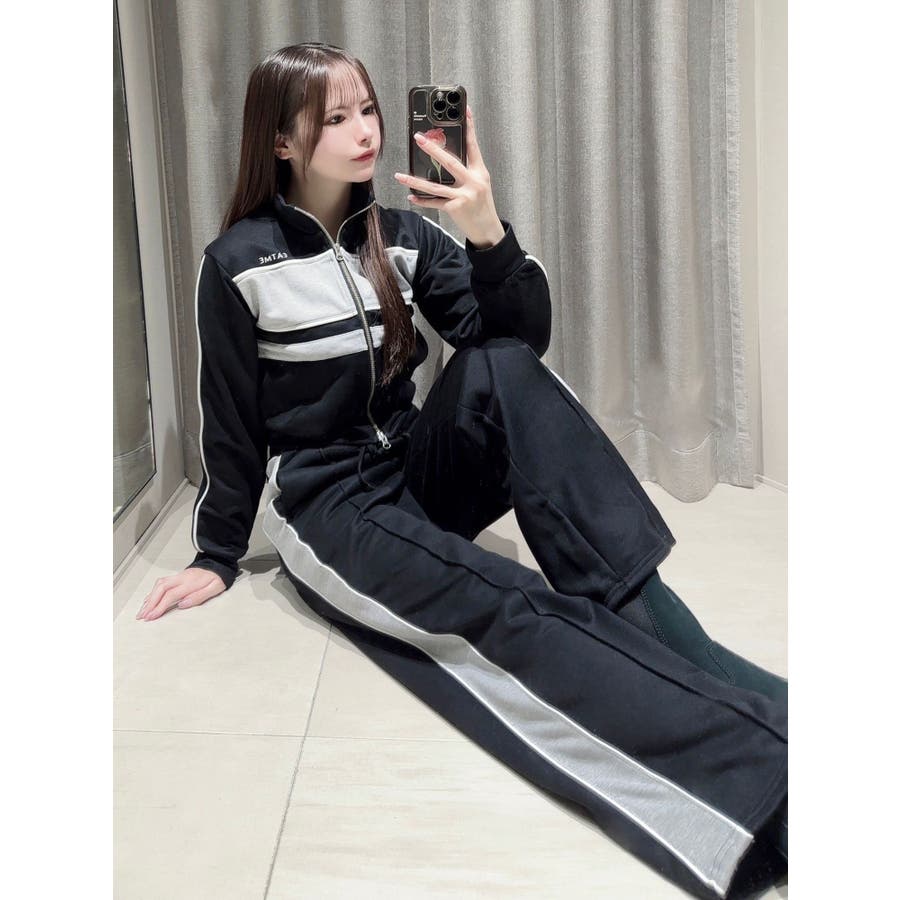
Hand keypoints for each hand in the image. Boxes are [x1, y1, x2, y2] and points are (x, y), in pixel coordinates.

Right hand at [136, 567, 225, 620]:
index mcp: (191, 582)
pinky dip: (153, 593)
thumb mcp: (215, 588)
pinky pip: (161, 584)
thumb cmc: (218, 578)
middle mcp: (182, 578)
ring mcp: (178, 576)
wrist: (219, 563)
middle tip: (142, 616)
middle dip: (150, 603)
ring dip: (149, 598)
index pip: (171, 595)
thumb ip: (199, 596)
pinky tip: (148, 601)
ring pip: (159, 585)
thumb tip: (182, 604)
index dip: (160, 606)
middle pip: (160, 589)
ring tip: (142, 611)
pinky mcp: (177, 577)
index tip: (151, 616)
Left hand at [394, 105, 505, 248]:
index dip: (470, 127)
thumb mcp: (480, 184)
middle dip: (433, 149)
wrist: (488, 229)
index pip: (473, 145)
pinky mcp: (455, 208)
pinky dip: (422, 201)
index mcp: (480, 172)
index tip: (465, 110)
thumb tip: (445, 159)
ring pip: (435, 186)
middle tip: (419, 138)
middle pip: (450, 162)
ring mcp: (464, 196)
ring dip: (415, 180)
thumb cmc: (482, 205)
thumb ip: (467, 171)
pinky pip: (434, 202)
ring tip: (400, 175)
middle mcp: (473, 182)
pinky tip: (411, 197)